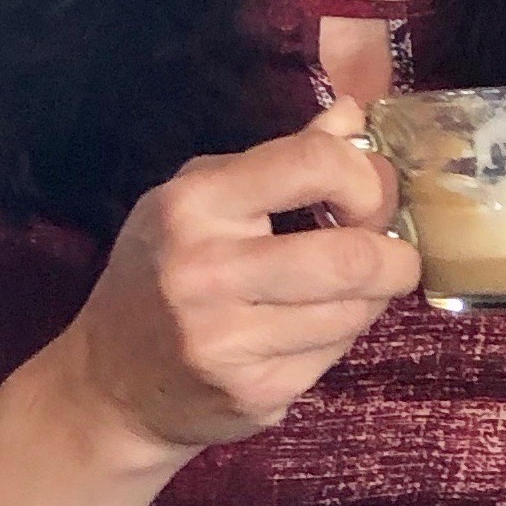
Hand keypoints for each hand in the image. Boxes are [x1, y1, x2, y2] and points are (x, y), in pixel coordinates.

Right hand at [54, 99, 418, 457]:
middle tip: (396, 255)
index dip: (366, 177)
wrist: (110, 386)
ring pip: (353, 310)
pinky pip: (336, 352)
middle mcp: (206, 271)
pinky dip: (343, 336)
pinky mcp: (255, 392)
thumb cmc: (162, 275)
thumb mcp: (201, 203)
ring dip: (372, 297)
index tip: (372, 196)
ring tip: (352, 290)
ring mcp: (229, 340)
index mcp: (193, 205)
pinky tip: (314, 328)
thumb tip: (353, 114)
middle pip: (349, 255)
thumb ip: (281, 160)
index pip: (313, 163)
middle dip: (395, 255)